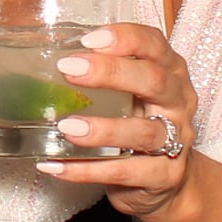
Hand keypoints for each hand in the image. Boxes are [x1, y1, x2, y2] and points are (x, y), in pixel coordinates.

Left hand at [34, 23, 198, 221]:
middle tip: (69, 70)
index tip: (89, 40)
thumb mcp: (128, 93)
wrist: (165, 182)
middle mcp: (178, 102)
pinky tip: (56, 166)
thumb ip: (103, 73)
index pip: (155, 44)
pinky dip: (87, 170)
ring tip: (65, 127)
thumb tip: (43, 57)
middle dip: (112, 73)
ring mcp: (176, 141)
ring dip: (102, 129)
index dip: (125, 38)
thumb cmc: (138, 123)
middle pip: (154, 81)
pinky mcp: (165, 176)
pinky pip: (126, 172)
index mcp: (170, 72)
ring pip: (144, 133)